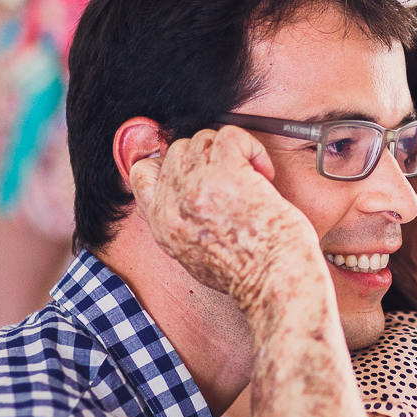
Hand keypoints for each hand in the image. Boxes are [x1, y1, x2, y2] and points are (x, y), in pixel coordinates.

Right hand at [128, 126, 324, 309]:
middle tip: (234, 180)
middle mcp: (173, 204)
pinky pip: (231, 135)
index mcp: (163, 226)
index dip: (168, 165)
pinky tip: (263, 172)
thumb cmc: (251, 276)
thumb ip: (182, 227)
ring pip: (203, 140)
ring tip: (253, 178)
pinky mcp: (227, 173)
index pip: (143, 175)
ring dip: (230, 152)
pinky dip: (251, 147)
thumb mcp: (196, 258)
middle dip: (207, 158)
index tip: (196, 173)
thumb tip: (187, 203)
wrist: (273, 282)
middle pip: (177, 151)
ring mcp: (197, 186)